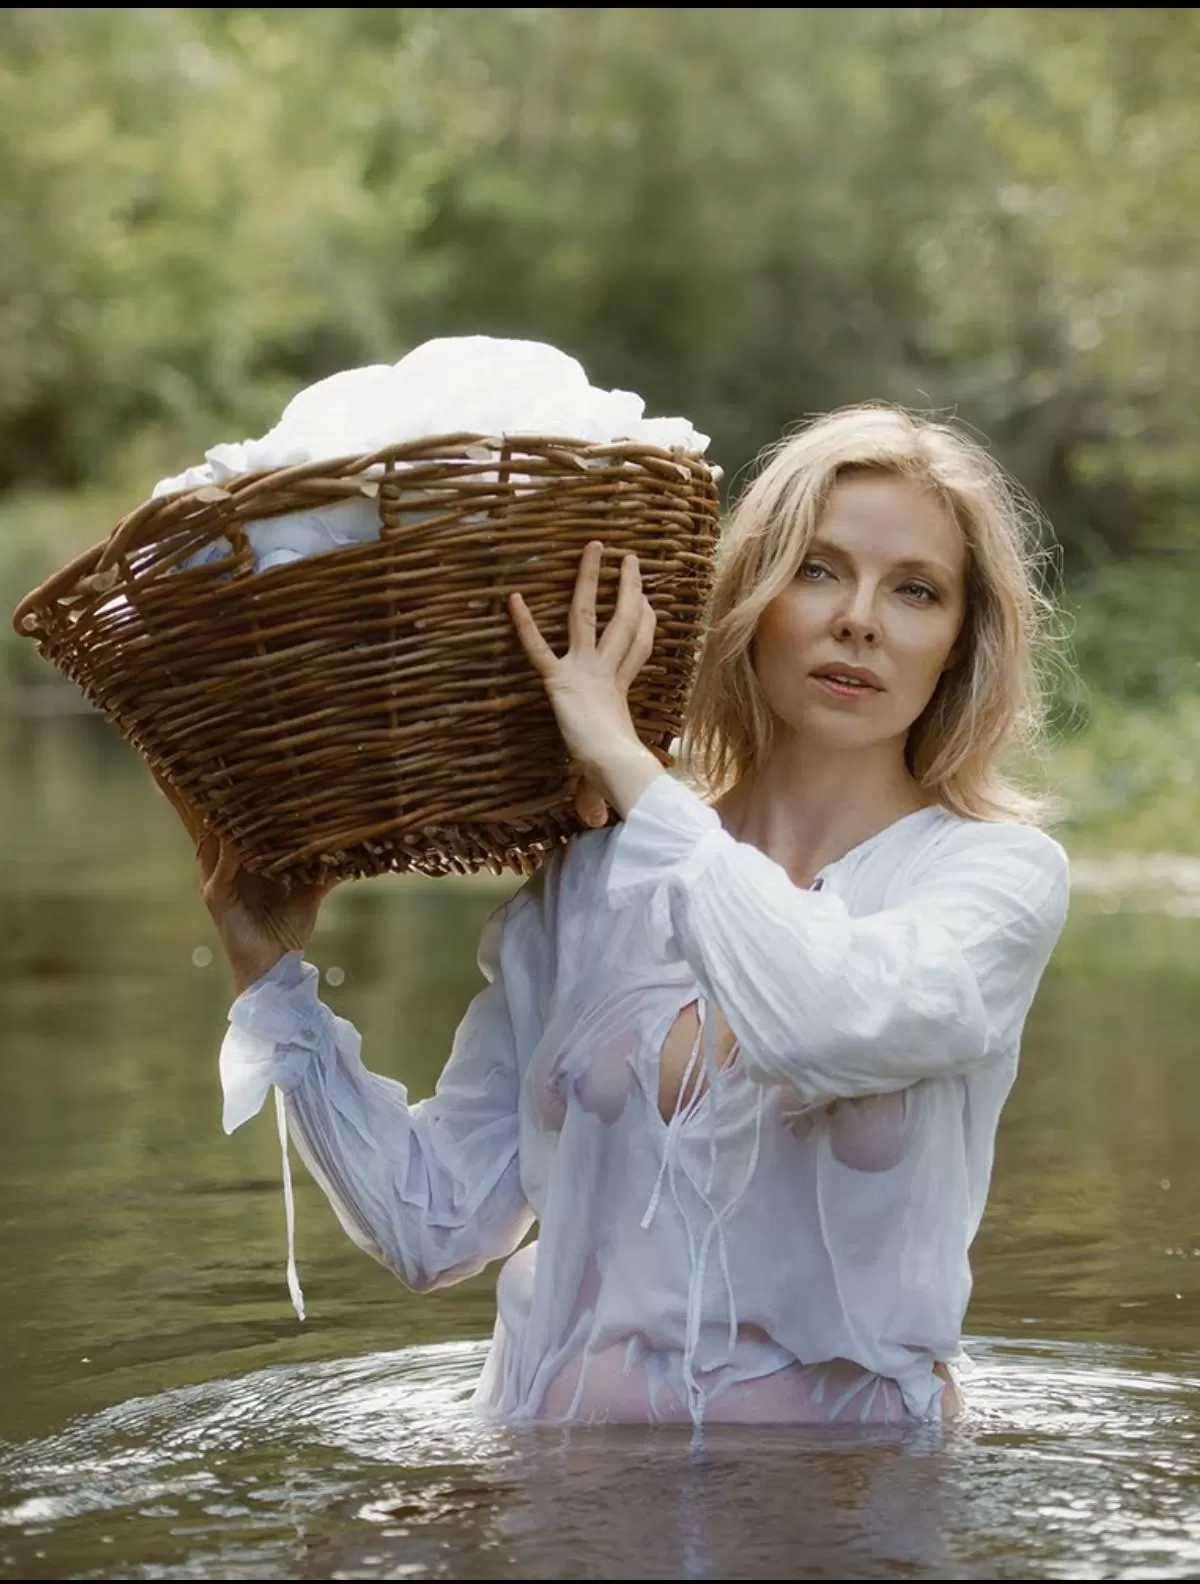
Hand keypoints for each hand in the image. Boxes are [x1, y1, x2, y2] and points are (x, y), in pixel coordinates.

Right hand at [151, 768, 339, 993]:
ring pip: (205, 832)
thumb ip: (325, 860)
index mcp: (233, 853)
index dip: (210, 781)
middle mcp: (217, 859)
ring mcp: (214, 876)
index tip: (209, 747)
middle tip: (174, 748)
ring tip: (201, 772)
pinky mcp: (217, 897)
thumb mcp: (309, 885)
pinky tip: (238, 833)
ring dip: (204, 804)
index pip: (217, 810)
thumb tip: (359, 840)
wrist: (275, 969)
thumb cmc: (287, 926)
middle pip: (199, 813)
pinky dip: (233, 848)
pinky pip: (224, 866)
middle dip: (186, 784)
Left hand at [509, 540, 665, 819]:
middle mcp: (607, 673)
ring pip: (589, 615)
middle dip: (629, 588)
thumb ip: (593, 792)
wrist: (613, 770)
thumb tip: (592, 823)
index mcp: (621, 690)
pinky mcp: (560, 679)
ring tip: (595, 547)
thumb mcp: (604, 777)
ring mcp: (585, 671)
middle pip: (624, 621)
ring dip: (590, 579)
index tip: (651, 603)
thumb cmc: (615, 776)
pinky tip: (511, 598)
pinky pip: (538, 647)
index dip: (646, 623)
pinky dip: (523, 625)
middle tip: (631, 560)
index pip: (638, 648)